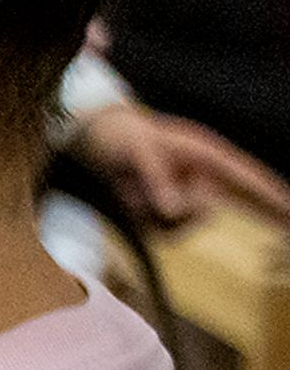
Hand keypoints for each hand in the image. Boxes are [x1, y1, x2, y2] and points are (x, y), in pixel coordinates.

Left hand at [72, 101, 289, 228]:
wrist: (98, 142)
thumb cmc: (127, 137)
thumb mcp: (139, 151)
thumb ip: (158, 179)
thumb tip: (173, 210)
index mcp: (207, 156)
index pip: (248, 177)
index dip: (272, 195)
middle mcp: (204, 179)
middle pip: (230, 207)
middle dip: (250, 213)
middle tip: (241, 215)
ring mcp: (188, 198)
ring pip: (186, 224)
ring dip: (154, 213)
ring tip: (132, 186)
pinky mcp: (168, 215)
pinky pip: (164, 232)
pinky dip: (143, 221)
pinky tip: (129, 200)